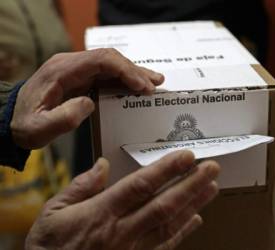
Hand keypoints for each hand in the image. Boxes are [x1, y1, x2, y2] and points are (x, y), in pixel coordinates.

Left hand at [10, 49, 163, 148]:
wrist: (12, 119)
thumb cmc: (24, 124)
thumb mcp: (39, 128)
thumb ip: (64, 117)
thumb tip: (89, 103)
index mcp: (62, 71)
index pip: (101, 60)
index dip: (125, 71)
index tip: (142, 86)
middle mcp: (71, 65)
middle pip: (110, 60)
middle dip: (135, 71)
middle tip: (156, 84)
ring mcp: (76, 71)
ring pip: (110, 66)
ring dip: (133, 74)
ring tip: (154, 83)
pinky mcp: (80, 80)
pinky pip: (106, 76)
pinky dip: (123, 81)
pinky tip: (136, 88)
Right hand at [25, 150, 219, 249]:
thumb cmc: (49, 249)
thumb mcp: (53, 213)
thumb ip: (80, 186)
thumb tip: (103, 165)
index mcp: (101, 214)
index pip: (140, 186)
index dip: (166, 170)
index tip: (186, 156)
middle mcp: (121, 231)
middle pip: (163, 205)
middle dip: (190, 185)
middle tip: (212, 168)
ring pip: (169, 224)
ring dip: (193, 205)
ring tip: (211, 188)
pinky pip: (163, 247)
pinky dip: (182, 233)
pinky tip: (196, 219)